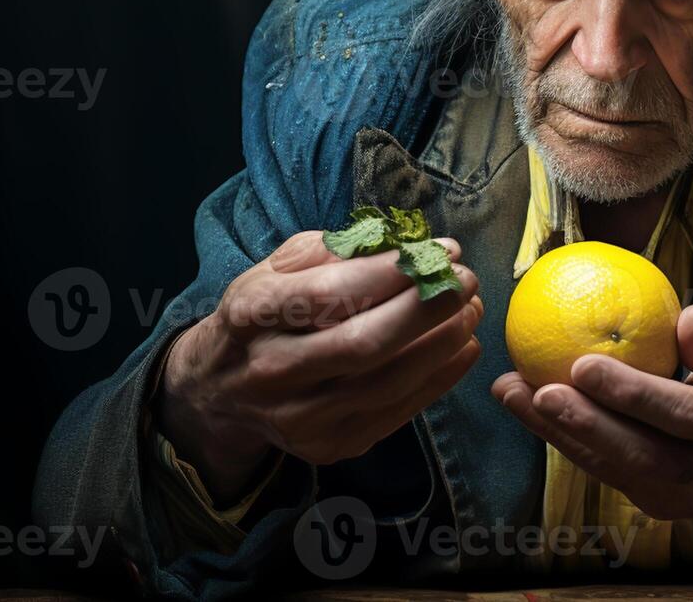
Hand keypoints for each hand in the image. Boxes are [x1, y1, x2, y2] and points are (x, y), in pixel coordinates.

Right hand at [157, 231, 482, 501]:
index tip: (441, 250)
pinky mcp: (327, 446)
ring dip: (441, 345)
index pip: (327, 295)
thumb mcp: (275, 268)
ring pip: (386, 383)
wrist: (220, 390)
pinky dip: (438, 379)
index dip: (391, 273)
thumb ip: (335, 251)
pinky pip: (396, 412)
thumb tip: (408, 245)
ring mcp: (299, 417)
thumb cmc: (263, 315)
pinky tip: (462, 348)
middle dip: (426, 310)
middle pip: (362, 345)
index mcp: (251, 315)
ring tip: (471, 310)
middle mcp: (271, 371)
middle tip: (465, 281)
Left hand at [492, 304, 692, 539]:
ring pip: (613, 469)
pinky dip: (562, 438)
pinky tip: (525, 404)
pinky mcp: (652, 504)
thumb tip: (685, 317)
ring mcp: (679, 498)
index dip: (635, 395)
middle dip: (585, 425)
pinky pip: (603, 470)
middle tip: (537, 390)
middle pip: (643, 456)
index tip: (585, 363)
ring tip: (511, 392)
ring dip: (557, 433)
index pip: (688, 416)